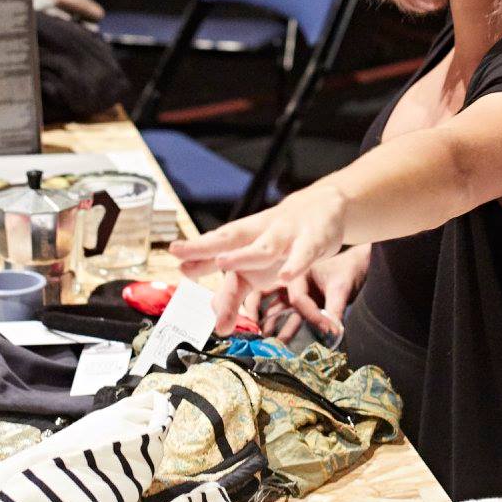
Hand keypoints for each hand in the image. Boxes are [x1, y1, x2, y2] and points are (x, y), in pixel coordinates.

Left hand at [170, 184, 347, 333]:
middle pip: (230, 238)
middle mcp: (261, 234)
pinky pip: (303, 254)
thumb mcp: (254, 258)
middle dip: (206, 247)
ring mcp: (286, 236)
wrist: (325, 207)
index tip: (176, 259)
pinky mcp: (313, 241)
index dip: (196, 251)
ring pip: (263, 247)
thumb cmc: (281, 237)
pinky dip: (295, 264)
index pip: (216, 243)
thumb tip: (200, 294)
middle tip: (182, 254)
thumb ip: (230, 279)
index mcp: (244, 238)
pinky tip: (287, 276)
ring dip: (244, 255)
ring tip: (223, 263)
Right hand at [260, 244, 370, 342]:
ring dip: (275, 325)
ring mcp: (296, 294)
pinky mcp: (302, 304)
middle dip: (270, 319)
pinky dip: (286, 326)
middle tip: (267, 337)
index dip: (312, 315)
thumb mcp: (341, 287)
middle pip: (277, 301)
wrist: (356, 266)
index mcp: (300, 272)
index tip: (328, 328)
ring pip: (280, 310)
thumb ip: (335, 309)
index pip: (298, 298)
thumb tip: (334, 333)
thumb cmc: (347, 269)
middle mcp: (293, 284)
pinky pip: (290, 316)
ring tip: (274, 343)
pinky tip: (283, 340)